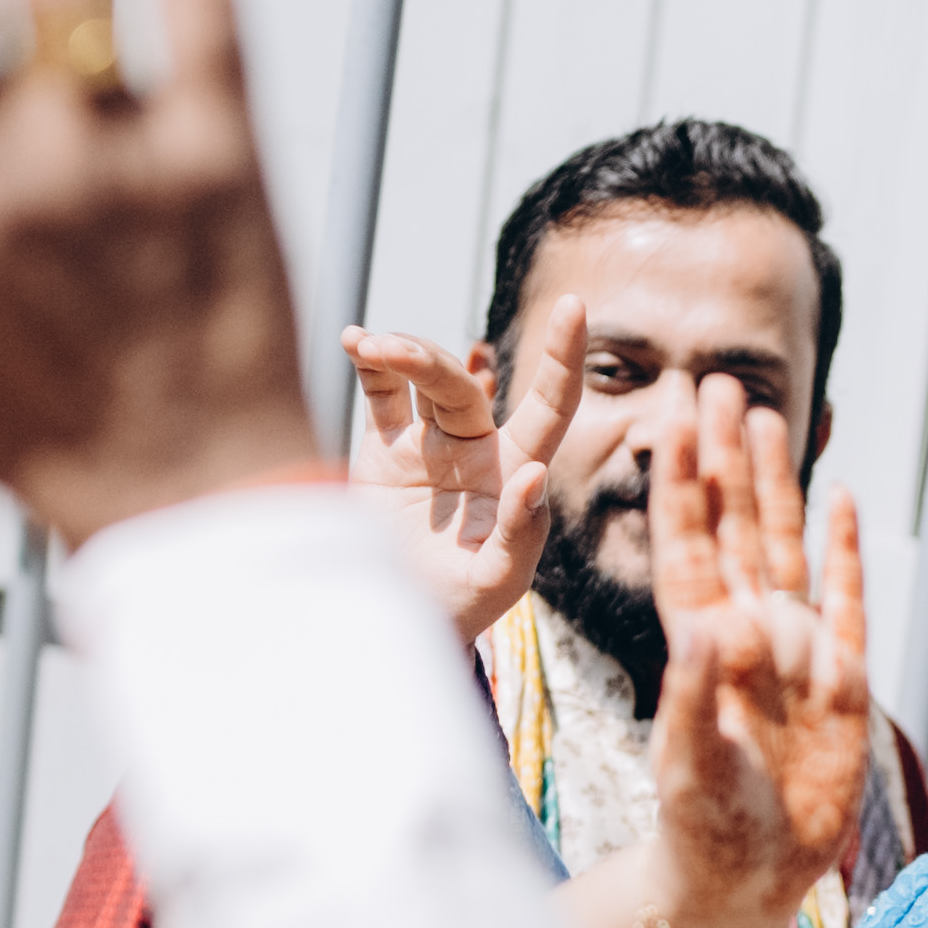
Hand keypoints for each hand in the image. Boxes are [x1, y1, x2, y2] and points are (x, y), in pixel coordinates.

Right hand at [342, 308, 581, 638]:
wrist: (399, 621)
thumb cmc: (462, 607)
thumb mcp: (499, 582)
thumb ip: (520, 533)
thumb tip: (533, 473)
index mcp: (515, 472)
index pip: (551, 406)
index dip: (562, 358)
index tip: (574, 305)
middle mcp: (478, 449)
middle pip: (461, 386)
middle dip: (428, 362)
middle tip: (390, 350)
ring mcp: (431, 445)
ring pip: (422, 380)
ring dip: (400, 354)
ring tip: (369, 346)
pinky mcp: (386, 451)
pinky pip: (382, 394)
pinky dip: (370, 362)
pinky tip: (354, 340)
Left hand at [641, 374, 872, 927]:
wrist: (747, 882)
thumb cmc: (702, 830)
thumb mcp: (691, 764)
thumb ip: (695, 697)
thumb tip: (708, 627)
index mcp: (697, 645)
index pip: (686, 545)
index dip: (683, 482)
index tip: (672, 419)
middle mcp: (743, 633)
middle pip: (732, 525)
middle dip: (723, 455)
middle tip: (712, 382)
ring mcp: (794, 652)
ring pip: (782, 546)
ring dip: (775, 483)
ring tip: (764, 416)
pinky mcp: (841, 683)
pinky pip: (845, 601)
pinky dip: (843, 552)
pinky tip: (841, 501)